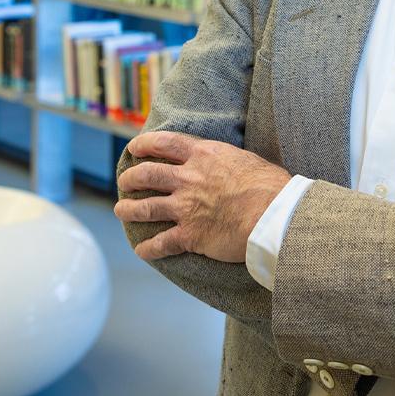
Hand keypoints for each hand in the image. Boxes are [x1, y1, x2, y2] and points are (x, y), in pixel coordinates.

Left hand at [114, 130, 292, 262]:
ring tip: (120, 210)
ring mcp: (185, 208)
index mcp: (204, 155)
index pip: (164, 143)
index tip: (134, 148)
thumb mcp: (246, 159)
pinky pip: (161, 243)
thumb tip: (231, 163)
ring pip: (145, 207)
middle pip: (147, 174)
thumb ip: (228, 160)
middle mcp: (188, 179)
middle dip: (130, 178)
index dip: (144, 144)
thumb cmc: (271, 186)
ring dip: (128, 209)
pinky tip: (141, 251)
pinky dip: (148, 249)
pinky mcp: (189, 235)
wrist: (273, 215)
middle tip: (124, 181)